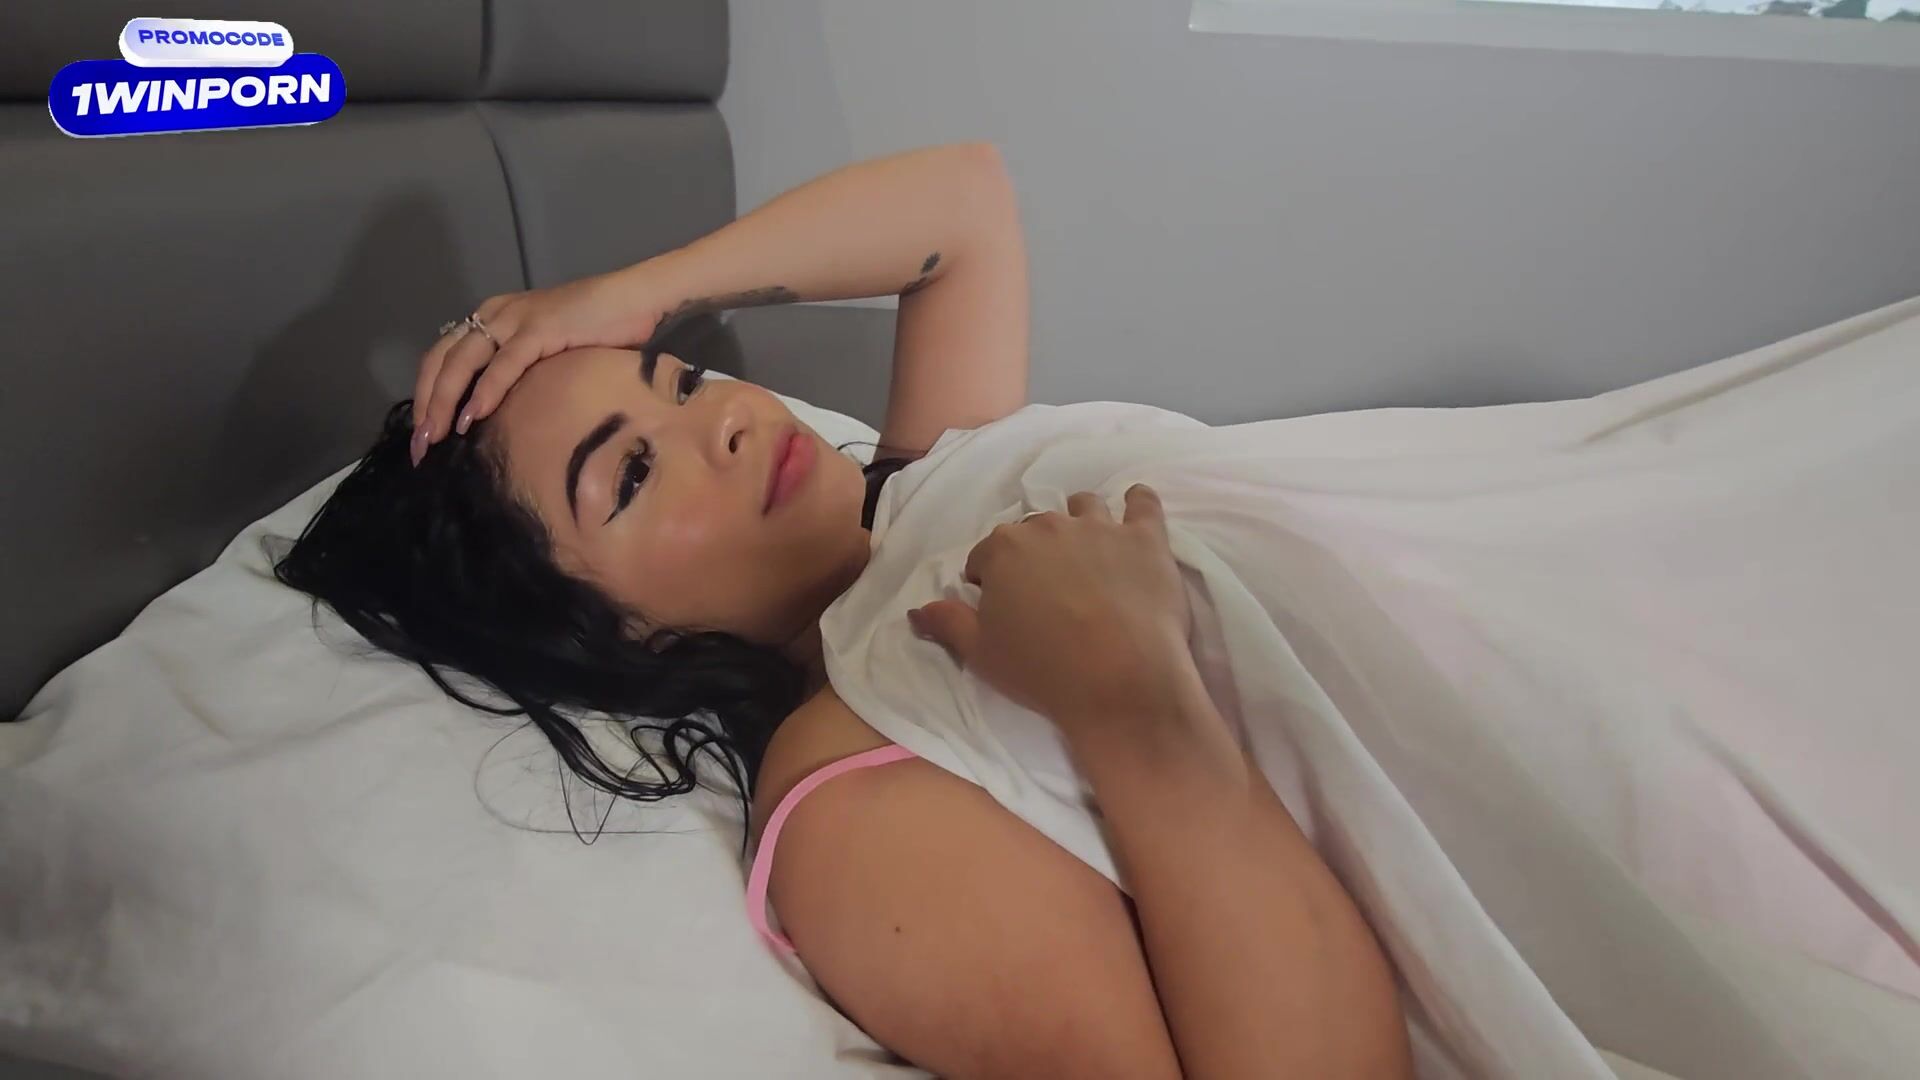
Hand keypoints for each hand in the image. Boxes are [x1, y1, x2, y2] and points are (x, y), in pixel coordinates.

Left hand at [411, 263, 665, 462]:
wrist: (636, 299)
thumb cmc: (600, 328)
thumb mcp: (548, 351)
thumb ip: (524, 371)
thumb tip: (506, 415)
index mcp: (494, 317)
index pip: (443, 356)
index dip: (427, 394)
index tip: (423, 435)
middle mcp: (495, 314)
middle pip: (442, 360)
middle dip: (426, 405)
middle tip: (419, 446)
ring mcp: (515, 319)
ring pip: (462, 363)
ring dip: (444, 403)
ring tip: (436, 438)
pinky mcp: (539, 329)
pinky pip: (503, 365)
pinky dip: (485, 392)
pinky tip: (472, 418)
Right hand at [909, 484, 1199, 740]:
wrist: (1120, 680)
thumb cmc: (1043, 670)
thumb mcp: (981, 654)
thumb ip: (947, 624)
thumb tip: (916, 610)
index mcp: (1003, 549)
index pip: (985, 555)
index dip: (989, 579)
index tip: (1002, 605)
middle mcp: (1048, 526)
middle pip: (1034, 529)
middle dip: (1034, 552)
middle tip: (1046, 589)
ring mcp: (1101, 527)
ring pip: (1085, 506)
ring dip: (1081, 520)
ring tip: (1088, 550)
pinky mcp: (1145, 538)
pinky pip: (1143, 503)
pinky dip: (1138, 503)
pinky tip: (1136, 508)